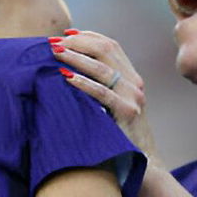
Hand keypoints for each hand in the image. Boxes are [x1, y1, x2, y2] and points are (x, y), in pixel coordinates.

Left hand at [51, 29, 158, 159]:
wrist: (142, 163)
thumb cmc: (119, 135)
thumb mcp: (112, 106)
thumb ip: (99, 86)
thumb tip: (67, 68)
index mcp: (132, 77)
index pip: (110, 45)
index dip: (87, 36)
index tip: (65, 34)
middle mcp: (135, 83)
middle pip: (106, 50)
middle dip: (78, 43)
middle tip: (54, 43)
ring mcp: (134, 97)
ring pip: (102, 68)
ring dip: (76, 58)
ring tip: (55, 54)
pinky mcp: (128, 112)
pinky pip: (102, 93)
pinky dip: (83, 83)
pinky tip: (66, 77)